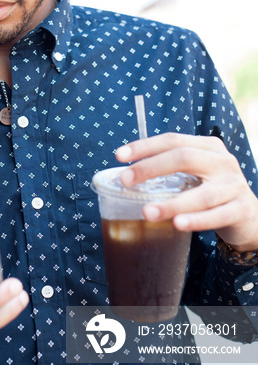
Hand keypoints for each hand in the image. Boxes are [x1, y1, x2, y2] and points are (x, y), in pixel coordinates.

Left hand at [116, 133, 257, 251]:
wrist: (250, 216)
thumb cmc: (213, 191)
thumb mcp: (196, 172)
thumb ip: (171, 169)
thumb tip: (127, 174)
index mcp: (209, 147)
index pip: (173, 140)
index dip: (145, 146)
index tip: (119, 156)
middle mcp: (223, 161)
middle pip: (184, 158)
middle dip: (151, 168)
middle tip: (126, 180)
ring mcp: (234, 185)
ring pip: (200, 194)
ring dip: (171, 204)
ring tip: (146, 212)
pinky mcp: (241, 209)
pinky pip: (216, 216)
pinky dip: (196, 221)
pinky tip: (177, 224)